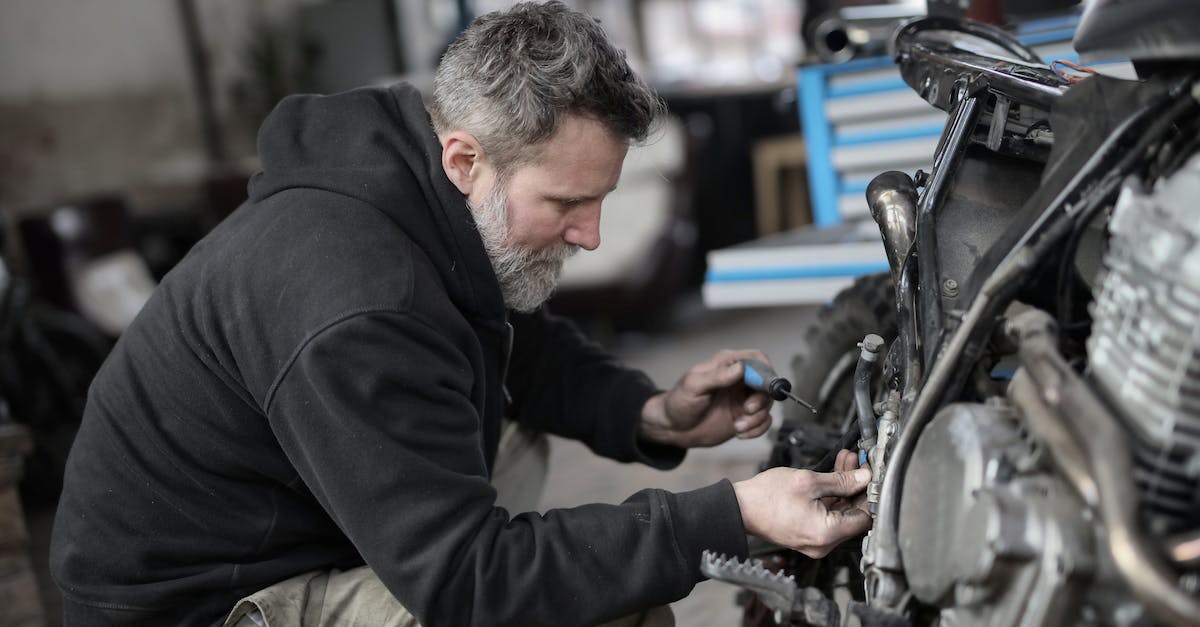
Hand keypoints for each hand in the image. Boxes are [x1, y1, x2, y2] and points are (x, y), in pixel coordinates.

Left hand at [639, 350, 773, 447]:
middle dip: (761, 399)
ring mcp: (743, 399)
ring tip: (738, 426)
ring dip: (757, 418)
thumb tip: (739, 368)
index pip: (757, 359)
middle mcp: (738, 380)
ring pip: (767, 404)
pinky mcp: (744, 417)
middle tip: (747, 409)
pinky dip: (757, 429)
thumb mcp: (694, 386)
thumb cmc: (679, 402)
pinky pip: (763, 421)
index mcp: (727, 365)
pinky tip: (741, 433)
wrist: (673, 428)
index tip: (762, 387)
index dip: (765, 371)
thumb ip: (717, 376)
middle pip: (767, 383)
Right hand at [732, 458, 871, 557]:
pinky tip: (832, 475)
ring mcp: (816, 540)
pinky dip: (831, 496)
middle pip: (853, 514)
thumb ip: (841, 480)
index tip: (870, 474)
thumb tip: (863, 477)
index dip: (869, 493)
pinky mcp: (808, 534)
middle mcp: (824, 543)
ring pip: (841, 512)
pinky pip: (827, 515)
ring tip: (845, 461)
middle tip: (857, 463)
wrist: (740, 507)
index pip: (865, 517)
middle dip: (856, 486)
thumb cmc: (766, 497)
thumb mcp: (808, 481)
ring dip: (844, 487)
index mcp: (827, 533)